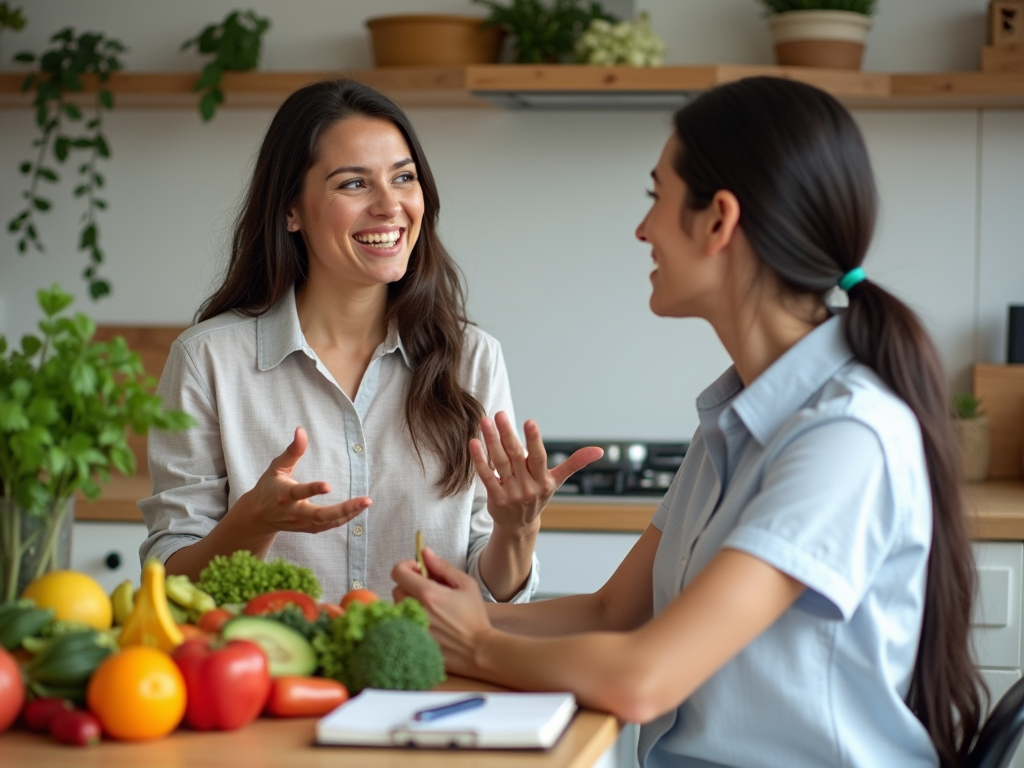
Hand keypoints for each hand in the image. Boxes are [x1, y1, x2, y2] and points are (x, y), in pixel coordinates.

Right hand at [239, 426, 370, 534]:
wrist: (258, 516)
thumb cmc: (269, 487)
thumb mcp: (277, 467)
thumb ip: (292, 451)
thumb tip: (301, 429)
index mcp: (283, 494)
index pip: (298, 493)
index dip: (313, 490)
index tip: (328, 486)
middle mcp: (293, 511)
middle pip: (319, 515)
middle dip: (343, 509)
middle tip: (365, 500)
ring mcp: (302, 523)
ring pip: (327, 522)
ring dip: (349, 513)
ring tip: (366, 502)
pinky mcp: (308, 528)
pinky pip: (329, 526)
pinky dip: (345, 519)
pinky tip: (358, 510)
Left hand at [392, 547, 491, 677]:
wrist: (477, 651)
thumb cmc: (474, 617)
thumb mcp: (466, 585)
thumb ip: (443, 566)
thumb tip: (425, 553)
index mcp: (428, 594)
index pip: (398, 572)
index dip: (406, 566)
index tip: (418, 570)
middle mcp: (415, 610)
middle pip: (397, 589)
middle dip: (409, 586)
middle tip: (429, 591)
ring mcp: (410, 628)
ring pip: (397, 608)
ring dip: (409, 604)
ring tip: (430, 610)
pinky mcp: (409, 641)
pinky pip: (401, 624)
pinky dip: (410, 620)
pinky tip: (428, 624)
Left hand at [473, 412, 602, 535]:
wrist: (519, 525)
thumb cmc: (538, 495)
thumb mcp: (557, 481)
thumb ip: (575, 463)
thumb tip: (599, 450)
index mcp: (544, 481)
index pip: (539, 458)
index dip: (534, 440)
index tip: (530, 422)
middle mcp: (528, 487)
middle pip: (516, 457)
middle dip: (508, 434)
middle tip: (500, 414)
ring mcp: (510, 494)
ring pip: (500, 464)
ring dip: (492, 442)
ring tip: (485, 422)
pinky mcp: (495, 498)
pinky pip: (486, 476)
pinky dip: (480, 460)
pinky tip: (474, 443)